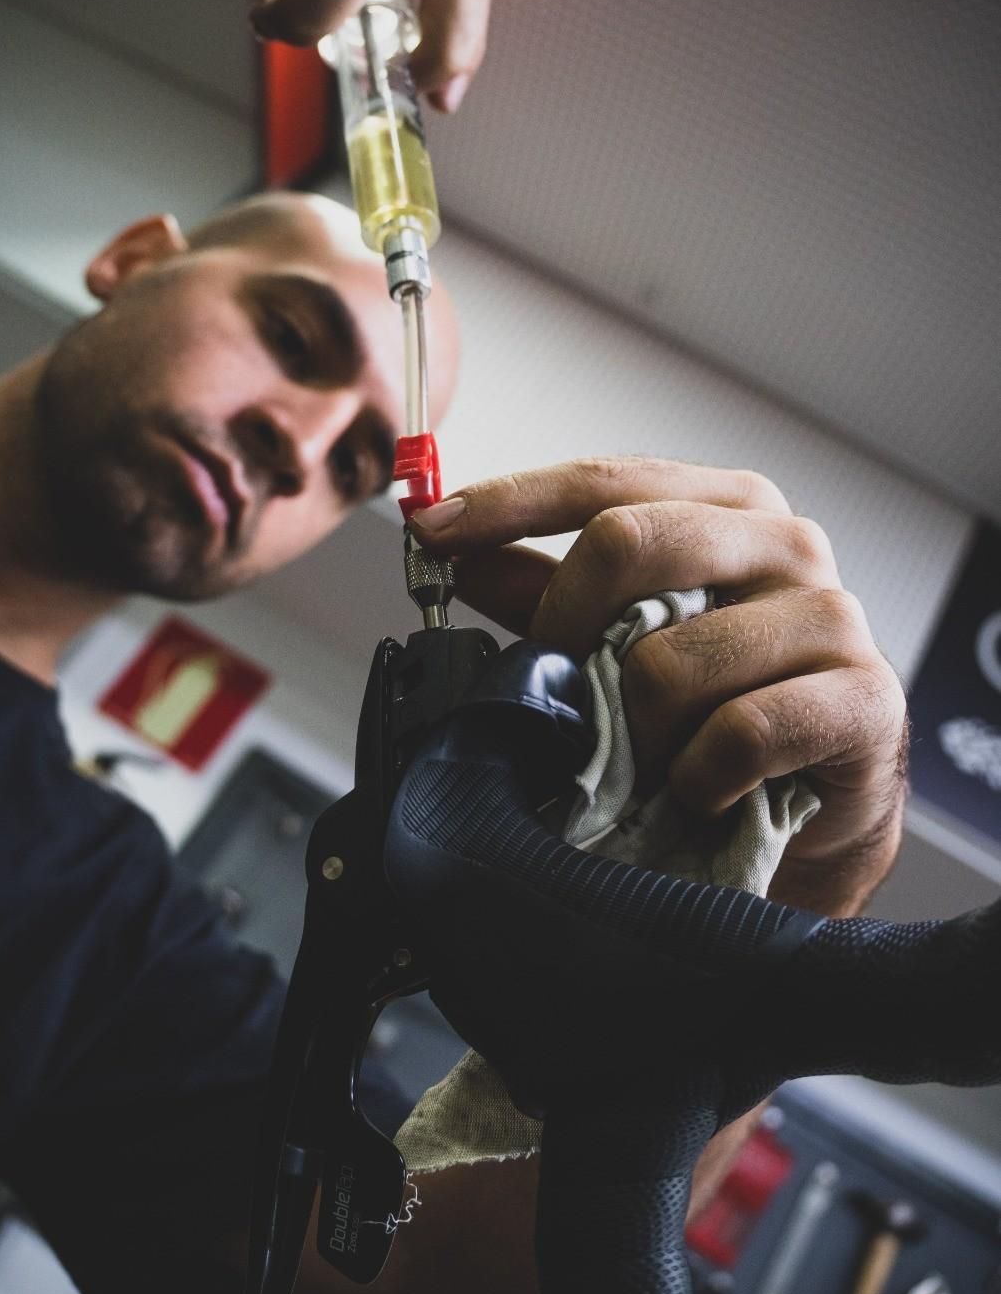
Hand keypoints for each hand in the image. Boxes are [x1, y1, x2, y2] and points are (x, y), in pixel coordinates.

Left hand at [412, 457, 908, 911]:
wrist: (820, 812)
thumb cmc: (719, 711)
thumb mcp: (624, 641)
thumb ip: (550, 594)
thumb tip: (460, 556)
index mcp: (724, 508)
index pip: (603, 480)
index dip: (509, 502)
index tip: (430, 530)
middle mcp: (783, 542)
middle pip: (628, 542)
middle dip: (562, 626)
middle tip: (554, 688)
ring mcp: (830, 613)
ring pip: (670, 659)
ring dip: (635, 732)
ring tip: (648, 761)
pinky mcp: (864, 695)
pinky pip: (738, 731)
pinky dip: (696, 777)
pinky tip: (702, 791)